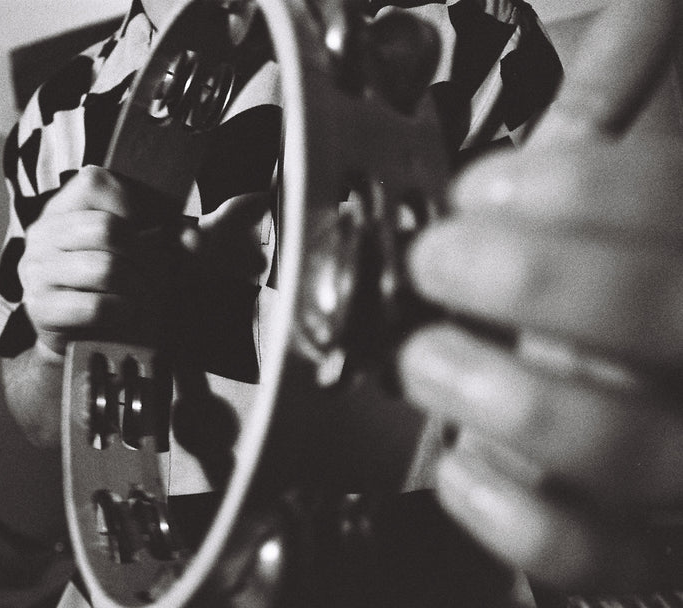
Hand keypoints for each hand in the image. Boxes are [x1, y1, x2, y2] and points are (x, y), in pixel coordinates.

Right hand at [19, 165, 270, 354]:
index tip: (155, 232)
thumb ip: (199, 229)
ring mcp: (38, 272)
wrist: (93, 341)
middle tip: (159, 277)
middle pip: (108, 229)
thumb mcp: (162, 252)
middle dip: (147, 257)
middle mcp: (45, 232)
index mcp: (68, 205)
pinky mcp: (42, 310)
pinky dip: (125, 313)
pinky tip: (130, 316)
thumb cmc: (128, 287)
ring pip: (104, 267)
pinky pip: (96, 305)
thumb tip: (254, 202)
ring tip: (147, 299)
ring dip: (140, 288)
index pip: (100, 181)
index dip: (138, 207)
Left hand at [399, 0, 682, 592]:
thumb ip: (632, 106)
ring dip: (505, 395)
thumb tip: (632, 16)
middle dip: (532, 276)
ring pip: (626, 447)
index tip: (487, 186)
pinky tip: (460, 464)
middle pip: (661, 318)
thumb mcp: (651, 186)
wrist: (664, 398)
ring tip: (426, 358)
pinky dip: (510, 516)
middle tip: (441, 256)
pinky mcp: (643, 540)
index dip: (585, 188)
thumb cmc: (643, 277)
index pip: (678, 211)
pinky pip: (585, 552)